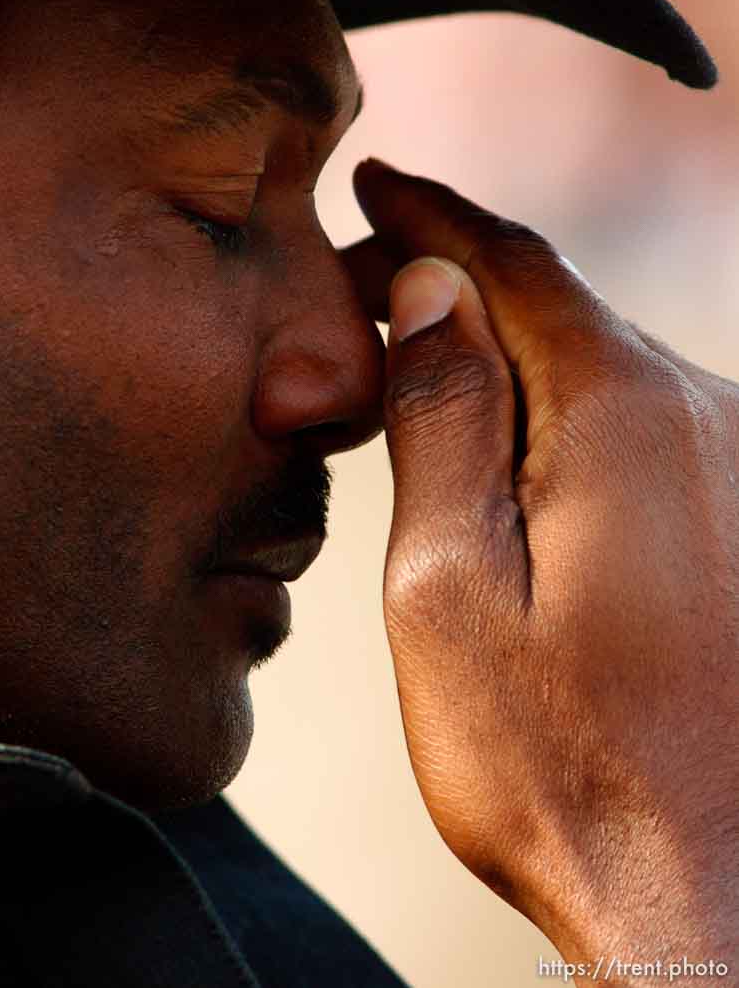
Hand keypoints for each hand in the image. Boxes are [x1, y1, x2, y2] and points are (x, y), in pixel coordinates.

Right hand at [341, 159, 738, 980]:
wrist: (708, 891)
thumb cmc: (560, 762)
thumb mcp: (449, 590)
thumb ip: (441, 423)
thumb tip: (432, 293)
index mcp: (621, 415)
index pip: (512, 264)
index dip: (434, 215)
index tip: (378, 182)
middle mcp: (703, 414)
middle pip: (559, 305)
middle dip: (461, 277)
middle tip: (372, 278)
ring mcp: (736, 463)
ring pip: (601, 360)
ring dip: (511, 345)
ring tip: (425, 356)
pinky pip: (641, 418)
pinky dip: (563, 402)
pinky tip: (516, 440)